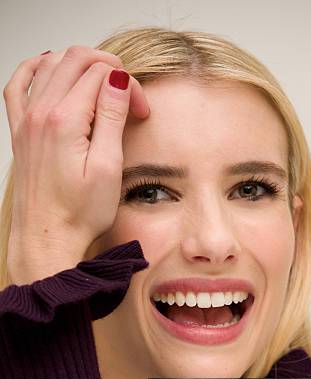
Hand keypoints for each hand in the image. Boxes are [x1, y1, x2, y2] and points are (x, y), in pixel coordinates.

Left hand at [3, 45, 149, 283]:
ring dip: (80, 63)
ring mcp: (25, 119)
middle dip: (109, 69)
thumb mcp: (107, 168)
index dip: (129, 86)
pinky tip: (51, 69)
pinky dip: (37, 67)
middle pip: (76, 60)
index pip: (102, 75)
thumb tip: (118, 80)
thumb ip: (111, 118)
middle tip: (127, 96)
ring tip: (101, 84)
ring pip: (51, 63)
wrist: (47, 238)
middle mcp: (40, 113)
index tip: (141, 111)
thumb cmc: (79, 213)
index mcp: (64, 121)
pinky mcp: (20, 130)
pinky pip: (19, 83)